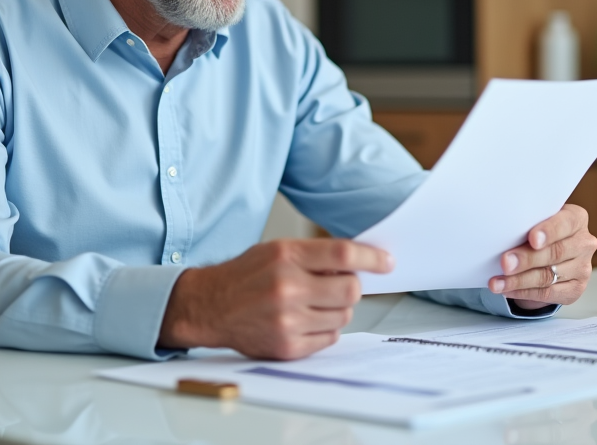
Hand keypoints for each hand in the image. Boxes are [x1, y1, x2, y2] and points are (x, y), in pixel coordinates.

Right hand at [158, 238, 392, 359]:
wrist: (210, 306)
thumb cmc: (246, 276)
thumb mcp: (276, 251)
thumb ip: (315, 255)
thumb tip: (359, 264)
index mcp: (285, 256)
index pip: (343, 254)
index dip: (371, 257)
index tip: (387, 262)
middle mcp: (287, 287)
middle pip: (350, 289)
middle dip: (352, 287)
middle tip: (339, 286)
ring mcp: (287, 320)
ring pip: (343, 316)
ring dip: (337, 310)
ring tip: (313, 304)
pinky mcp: (287, 346)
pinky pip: (329, 339)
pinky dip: (324, 330)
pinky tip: (304, 320)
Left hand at [488, 204, 596, 310]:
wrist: (548, 254)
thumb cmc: (539, 230)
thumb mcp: (536, 220)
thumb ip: (528, 223)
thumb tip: (503, 231)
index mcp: (576, 219)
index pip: (565, 223)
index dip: (549, 231)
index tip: (532, 239)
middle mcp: (584, 243)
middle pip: (555, 253)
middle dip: (527, 259)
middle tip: (505, 263)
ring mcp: (582, 268)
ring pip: (548, 276)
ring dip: (519, 280)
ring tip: (497, 282)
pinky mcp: (575, 289)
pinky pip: (547, 293)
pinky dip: (523, 292)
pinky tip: (507, 289)